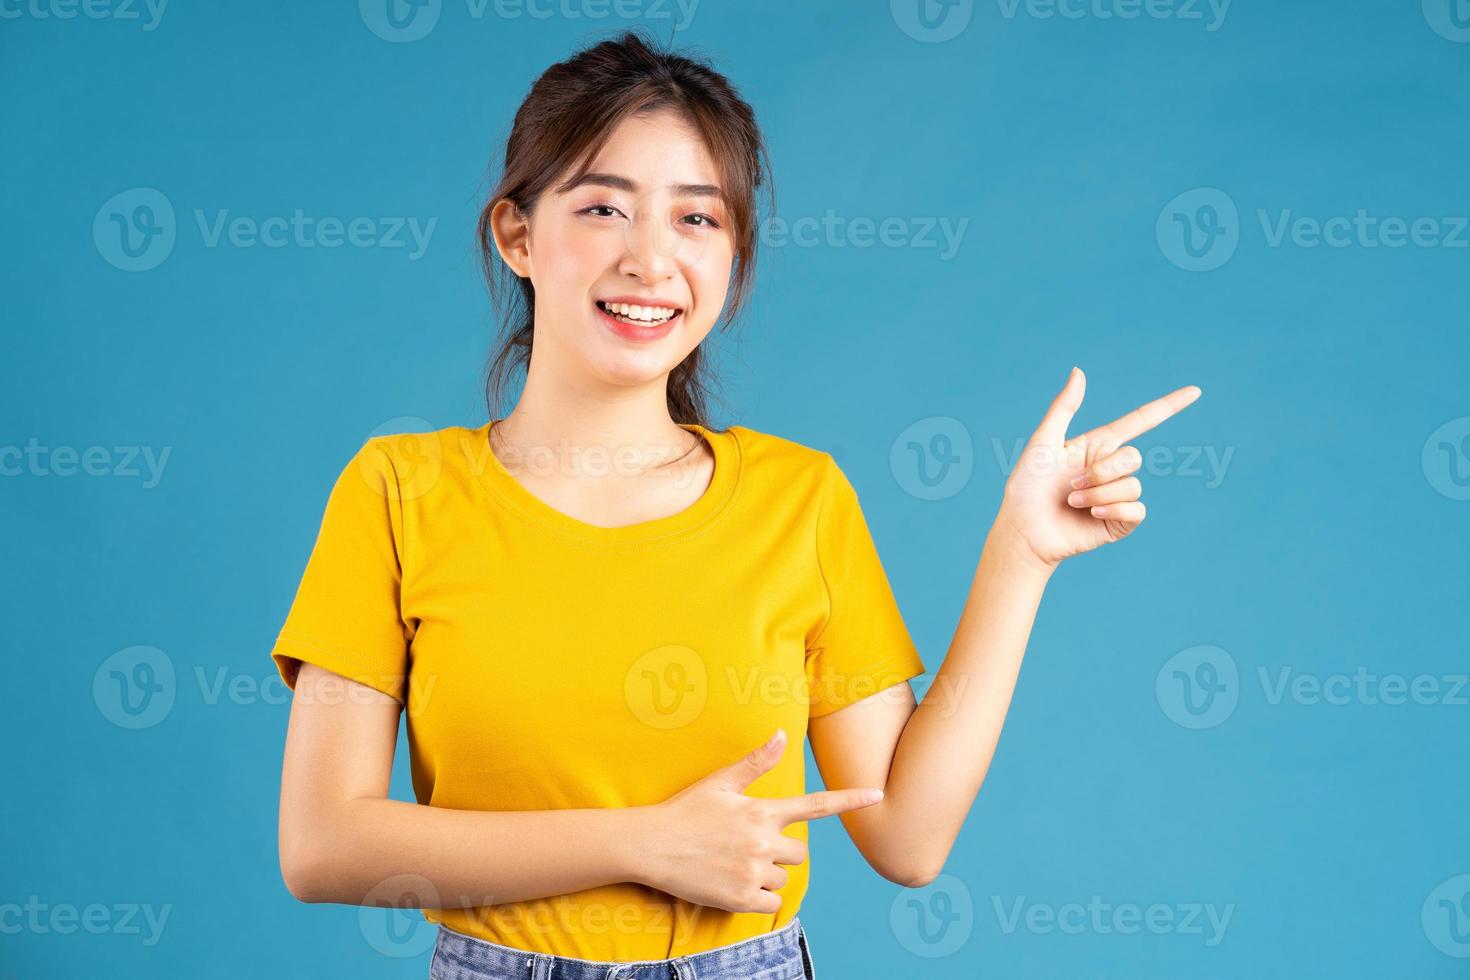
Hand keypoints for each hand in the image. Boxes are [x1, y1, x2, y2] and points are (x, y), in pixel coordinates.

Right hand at [630, 728, 883, 913]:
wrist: (650, 846)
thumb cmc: (685, 810)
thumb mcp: (720, 782)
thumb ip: (756, 763)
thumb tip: (782, 735)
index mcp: (761, 811)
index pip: (816, 805)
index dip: (850, 799)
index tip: (877, 794)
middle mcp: (762, 842)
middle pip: (800, 851)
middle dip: (783, 849)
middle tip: (751, 844)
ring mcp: (752, 872)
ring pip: (784, 876)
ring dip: (768, 872)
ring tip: (735, 861)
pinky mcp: (740, 898)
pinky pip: (772, 902)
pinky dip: (761, 896)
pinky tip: (737, 883)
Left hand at [997, 367, 1201, 568]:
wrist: (1023, 530)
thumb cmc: (1026, 487)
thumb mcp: (1043, 442)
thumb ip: (1063, 408)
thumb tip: (1079, 371)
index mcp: (1097, 446)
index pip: (1141, 421)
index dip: (1168, 406)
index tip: (1195, 391)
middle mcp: (1111, 469)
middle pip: (1134, 457)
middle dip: (1102, 471)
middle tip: (1070, 485)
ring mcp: (1117, 496)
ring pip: (1132, 485)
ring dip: (1099, 494)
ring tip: (1072, 502)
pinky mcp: (1119, 521)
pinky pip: (1136, 510)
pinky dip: (1113, 510)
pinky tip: (1091, 514)